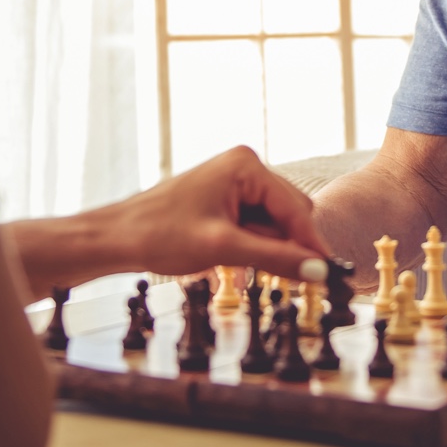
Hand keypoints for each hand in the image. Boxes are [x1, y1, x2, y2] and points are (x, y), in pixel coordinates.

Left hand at [115, 146, 330, 278]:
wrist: (116, 238)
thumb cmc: (158, 233)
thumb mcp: (222, 249)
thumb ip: (275, 258)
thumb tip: (317, 270)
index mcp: (246, 166)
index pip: (295, 208)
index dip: (312, 244)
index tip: (330, 274)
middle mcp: (244, 167)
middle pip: (289, 215)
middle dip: (288, 247)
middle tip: (292, 281)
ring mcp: (234, 184)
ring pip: (274, 224)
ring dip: (267, 250)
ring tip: (239, 267)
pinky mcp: (225, 201)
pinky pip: (256, 227)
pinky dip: (253, 248)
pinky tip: (234, 263)